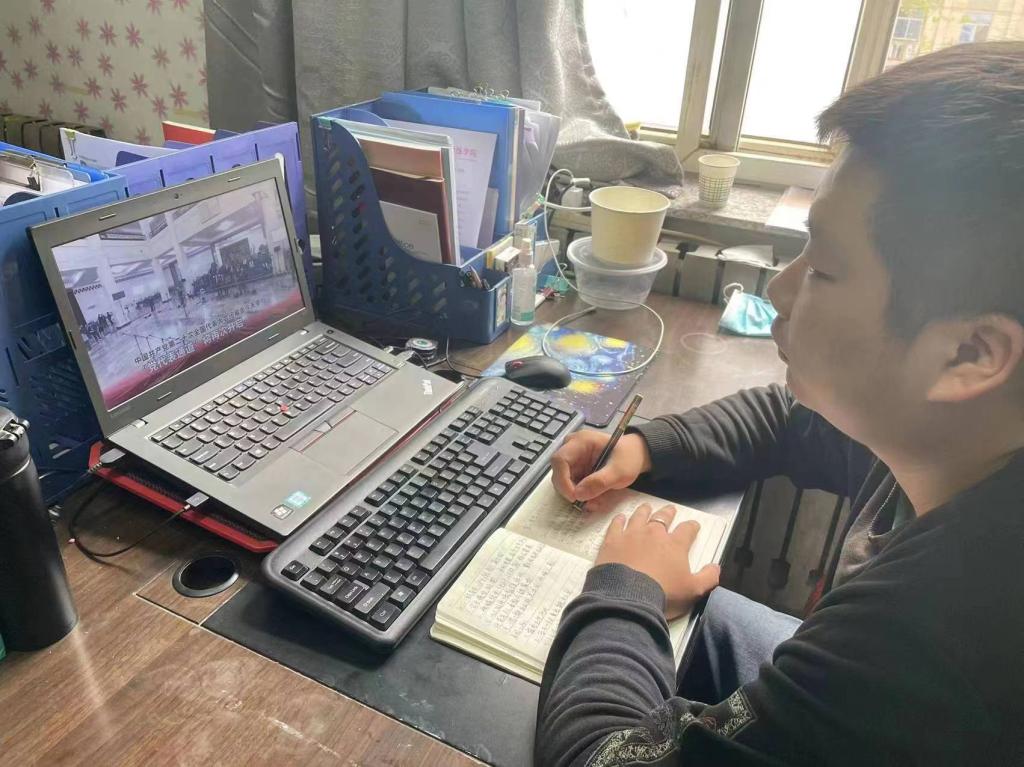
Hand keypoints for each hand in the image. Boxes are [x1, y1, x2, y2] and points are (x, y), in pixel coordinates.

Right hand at [551, 430, 651, 504]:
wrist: (636, 456)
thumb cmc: (629, 458)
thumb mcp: (619, 471)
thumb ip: (599, 482)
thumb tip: (578, 494)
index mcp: (581, 441)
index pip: (560, 460)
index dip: (562, 479)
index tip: (573, 496)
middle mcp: (572, 448)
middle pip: (558, 471)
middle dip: (569, 489)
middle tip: (584, 502)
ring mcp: (574, 459)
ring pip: (563, 480)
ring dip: (576, 494)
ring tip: (595, 501)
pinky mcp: (577, 469)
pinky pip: (572, 484)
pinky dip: (581, 494)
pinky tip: (595, 498)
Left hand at [595, 504, 719, 618]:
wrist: (627, 597)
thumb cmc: (664, 594)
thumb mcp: (693, 591)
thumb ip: (708, 577)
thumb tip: (716, 566)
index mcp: (675, 545)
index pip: (687, 530)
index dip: (692, 527)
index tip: (694, 525)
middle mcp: (654, 534)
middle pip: (662, 518)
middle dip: (668, 513)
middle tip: (670, 509)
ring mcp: (631, 535)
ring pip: (639, 517)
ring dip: (644, 511)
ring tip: (646, 507)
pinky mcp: (612, 541)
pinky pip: (616, 525)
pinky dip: (619, 520)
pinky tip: (620, 518)